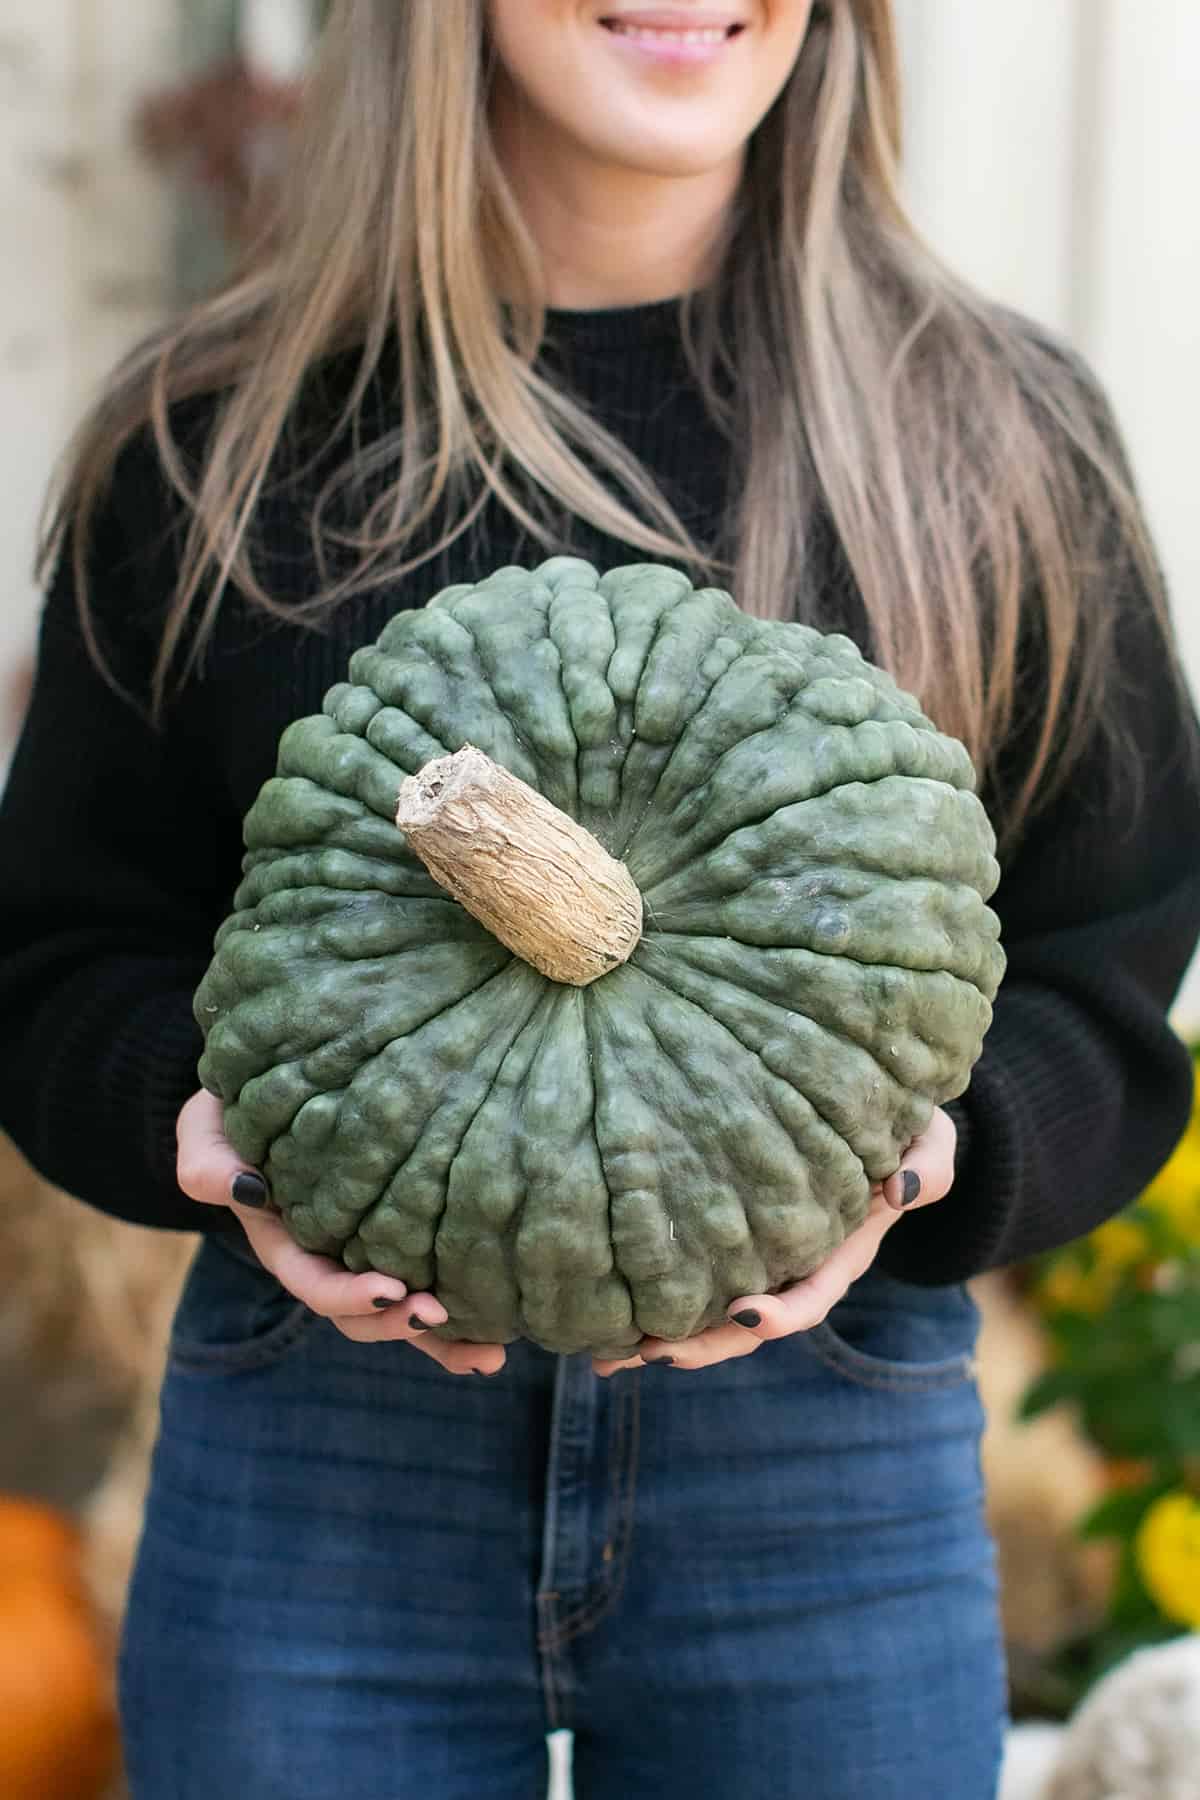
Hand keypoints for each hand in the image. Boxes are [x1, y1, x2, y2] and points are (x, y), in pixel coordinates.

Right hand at [175, 1090, 505, 1375]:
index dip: (347, 1294)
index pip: (313, 1280)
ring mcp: (364, 1254)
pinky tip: (501, 1340)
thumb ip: (208, 1164)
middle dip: (400, 1323)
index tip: (389, 1290)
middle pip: (361, 1313)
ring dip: (441, 1339)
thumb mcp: (206, 1132)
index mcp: (283, 1240)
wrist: (269, 1095)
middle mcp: (326, 1259)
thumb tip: (245, 1189)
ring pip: (400, 1313)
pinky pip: (427, 1283)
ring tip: (490, 1353)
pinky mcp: (401, 1239)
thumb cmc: (235, 1111)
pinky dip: (461, 1319)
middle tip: (440, 1315)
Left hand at [592, 1107, 956, 1375]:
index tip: (743, 1313)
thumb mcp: (931, 1142)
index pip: (810, 1297)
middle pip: (748, 1326)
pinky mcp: (729, 1244)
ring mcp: (763, 1263)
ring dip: (663, 1338)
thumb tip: (901, 1190)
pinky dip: (650, 1303)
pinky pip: (690, 1281)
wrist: (878, 1119)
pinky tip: (602, 1317)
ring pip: (712, 1316)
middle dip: (700, 1345)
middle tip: (646, 1350)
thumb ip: (928, 1166)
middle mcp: (798, 1269)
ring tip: (606, 1354)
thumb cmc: (906, 1128)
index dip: (781, 1314)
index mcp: (842, 1254)